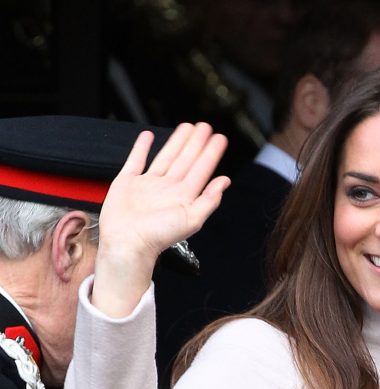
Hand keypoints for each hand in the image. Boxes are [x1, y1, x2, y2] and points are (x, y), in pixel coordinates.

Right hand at [92, 122, 229, 317]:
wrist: (128, 243)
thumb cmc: (158, 236)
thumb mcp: (192, 220)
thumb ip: (209, 200)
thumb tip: (225, 182)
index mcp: (184, 196)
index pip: (201, 169)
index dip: (211, 153)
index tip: (219, 138)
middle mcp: (167, 188)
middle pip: (186, 159)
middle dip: (196, 143)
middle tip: (205, 126)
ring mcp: (148, 184)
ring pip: (165, 156)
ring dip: (176, 142)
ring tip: (186, 127)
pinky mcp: (127, 182)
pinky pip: (135, 160)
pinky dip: (141, 148)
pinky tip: (148, 136)